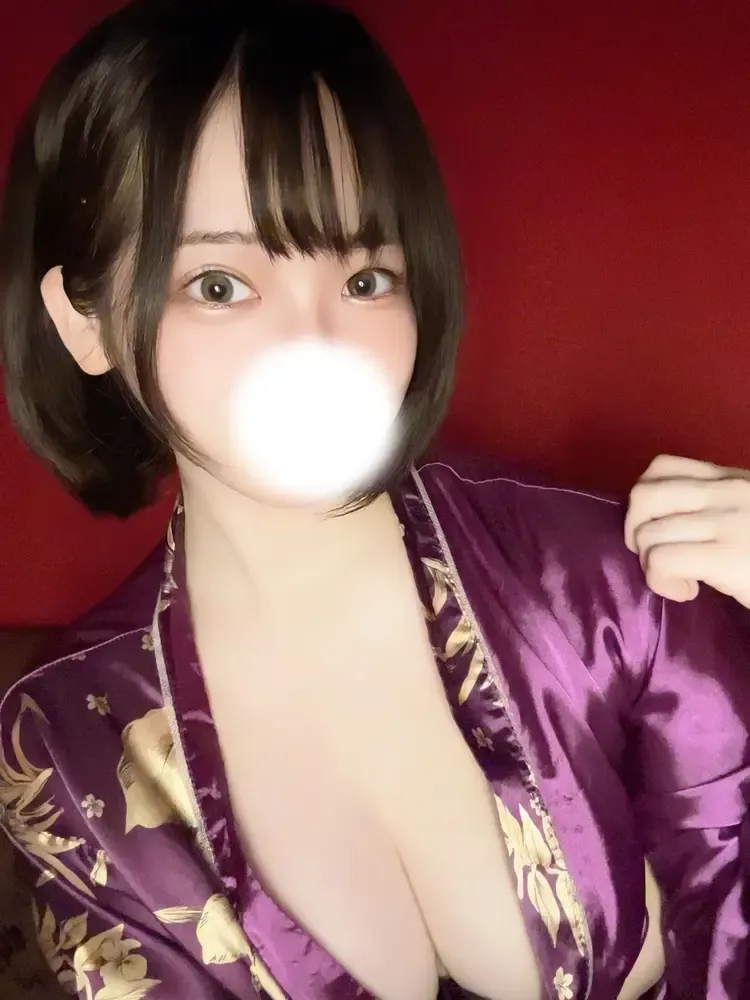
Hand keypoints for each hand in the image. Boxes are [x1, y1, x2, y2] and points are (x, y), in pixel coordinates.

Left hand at [624, 454, 749, 606]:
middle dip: (635, 531)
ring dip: (651, 564)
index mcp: (731, 479)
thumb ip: (717, 506)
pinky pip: (661, 560)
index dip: (645, 502)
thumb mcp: (748, 514)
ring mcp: (728, 522)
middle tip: (657, 556)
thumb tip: (666, 522)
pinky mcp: (728, 556)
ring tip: (681, 579)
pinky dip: (662, 582)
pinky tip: (688, 592)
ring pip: (648, 533)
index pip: (662, 467)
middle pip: (643, 495)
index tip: (661, 530)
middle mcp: (727, 492)